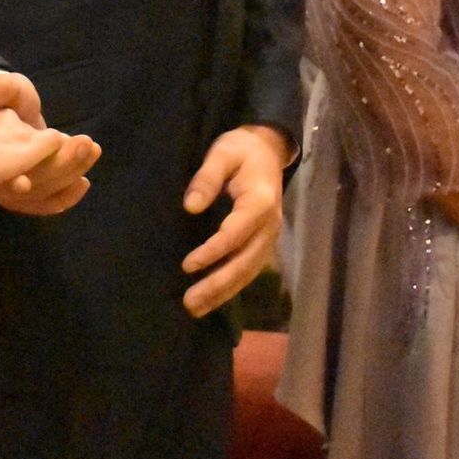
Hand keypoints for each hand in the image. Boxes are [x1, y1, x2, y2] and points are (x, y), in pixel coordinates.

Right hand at [0, 74, 97, 215]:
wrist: (5, 122)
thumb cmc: (4, 104)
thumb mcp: (4, 90)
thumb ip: (3, 88)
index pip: (0, 163)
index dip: (24, 161)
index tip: (52, 146)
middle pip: (29, 179)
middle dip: (61, 161)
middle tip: (85, 142)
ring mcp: (7, 193)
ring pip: (41, 192)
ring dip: (70, 172)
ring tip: (92, 150)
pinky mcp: (23, 200)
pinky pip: (43, 206)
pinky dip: (65, 197)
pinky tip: (83, 183)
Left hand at [181, 124, 289, 316]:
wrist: (268, 150)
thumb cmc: (241, 149)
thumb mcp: (222, 152)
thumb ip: (206, 177)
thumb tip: (190, 207)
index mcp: (261, 201)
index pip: (237, 233)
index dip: (213, 251)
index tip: (188, 265)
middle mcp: (270, 225)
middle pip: (245, 261)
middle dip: (218, 284)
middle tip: (189, 302)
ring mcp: (269, 236)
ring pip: (248, 271)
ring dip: (223, 292)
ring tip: (195, 309)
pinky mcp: (263, 242)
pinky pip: (249, 269)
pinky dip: (231, 287)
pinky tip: (212, 300)